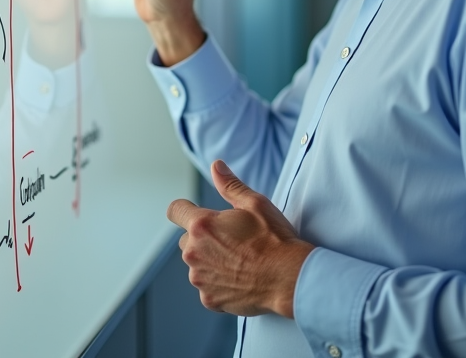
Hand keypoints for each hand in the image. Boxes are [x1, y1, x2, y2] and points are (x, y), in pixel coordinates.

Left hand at [167, 160, 313, 317]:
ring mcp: (200, 278)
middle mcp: (194, 252)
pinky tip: (241, 279)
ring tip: (240, 261)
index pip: (176, 210)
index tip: (192, 212)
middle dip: (203, 239)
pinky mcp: (209, 299)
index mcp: (202, 225)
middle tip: (231, 240)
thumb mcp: (255, 204)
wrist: (289, 278)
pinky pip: (208, 287)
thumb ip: (230, 185)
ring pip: (197, 265)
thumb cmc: (274, 239)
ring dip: (211, 262)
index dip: (184, 209)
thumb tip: (216, 167)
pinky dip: (219, 284)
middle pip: (186, 240)